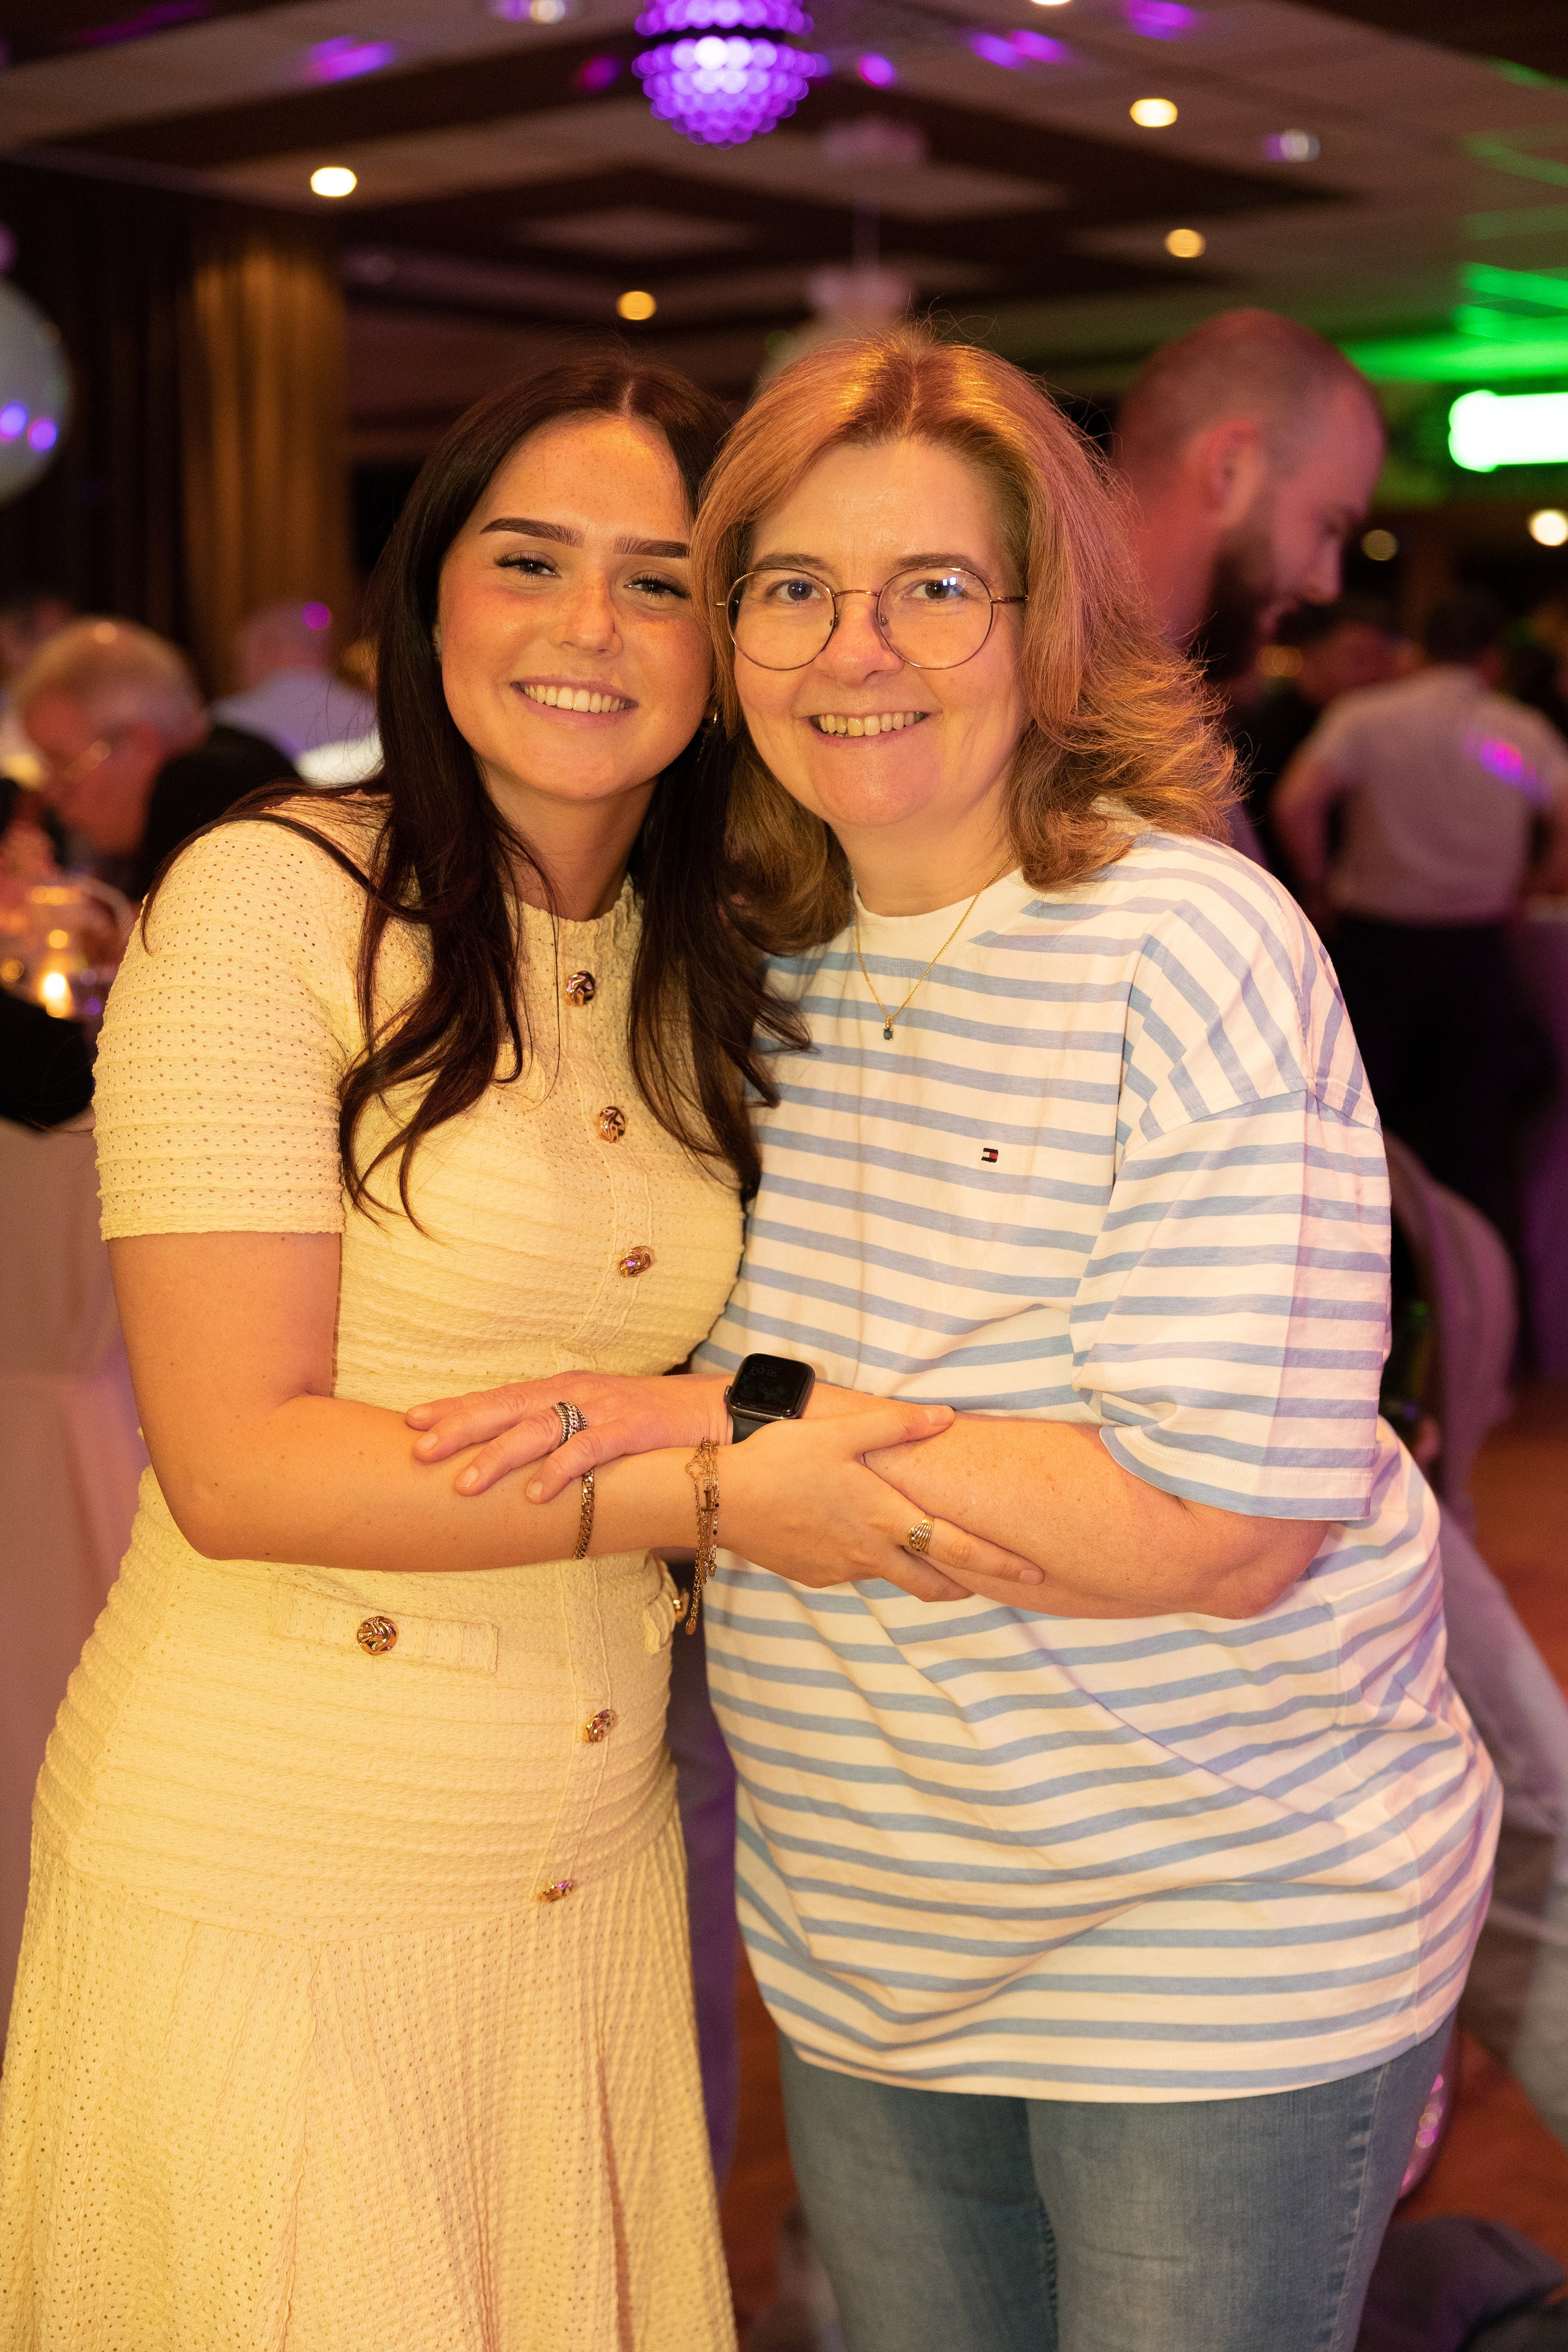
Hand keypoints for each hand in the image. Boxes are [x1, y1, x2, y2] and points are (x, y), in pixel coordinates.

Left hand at [407, 1371, 728, 1496]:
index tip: (412, 1421)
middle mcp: (575, 1392)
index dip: (455, 1408)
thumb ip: (559, 1434)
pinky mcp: (631, 1428)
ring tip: (464, 1483)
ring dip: (498, 1457)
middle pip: (507, 1408)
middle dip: (459, 1428)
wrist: (714, 1411)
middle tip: (419, 1450)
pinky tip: (537, 1492)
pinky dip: (560, 1470)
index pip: (498, 1397)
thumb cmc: (651, 1423)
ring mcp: (602, 1408)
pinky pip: (588, 1450)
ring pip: (539, 1429)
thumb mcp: (596, 1420)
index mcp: (561, 1389)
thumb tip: (515, 1467)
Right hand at [719, 1404, 1045, 1605]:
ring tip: (926, 1548)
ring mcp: (842, 1570)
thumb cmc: (779, 1459)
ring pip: (893, 1575)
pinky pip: (856, 1570)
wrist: (719, 1500)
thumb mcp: (839, 1432)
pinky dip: (872, 1558)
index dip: (1000, 1563)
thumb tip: (946, 1416)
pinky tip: (856, 1532)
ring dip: (917, 1568)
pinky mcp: (816, 1575)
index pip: (958, 1550)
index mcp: (884, 1517)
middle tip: (994, 1578)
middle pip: (934, 1582)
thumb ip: (896, 1425)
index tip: (1035, 1572)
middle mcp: (869, 1553)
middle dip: (969, 1583)